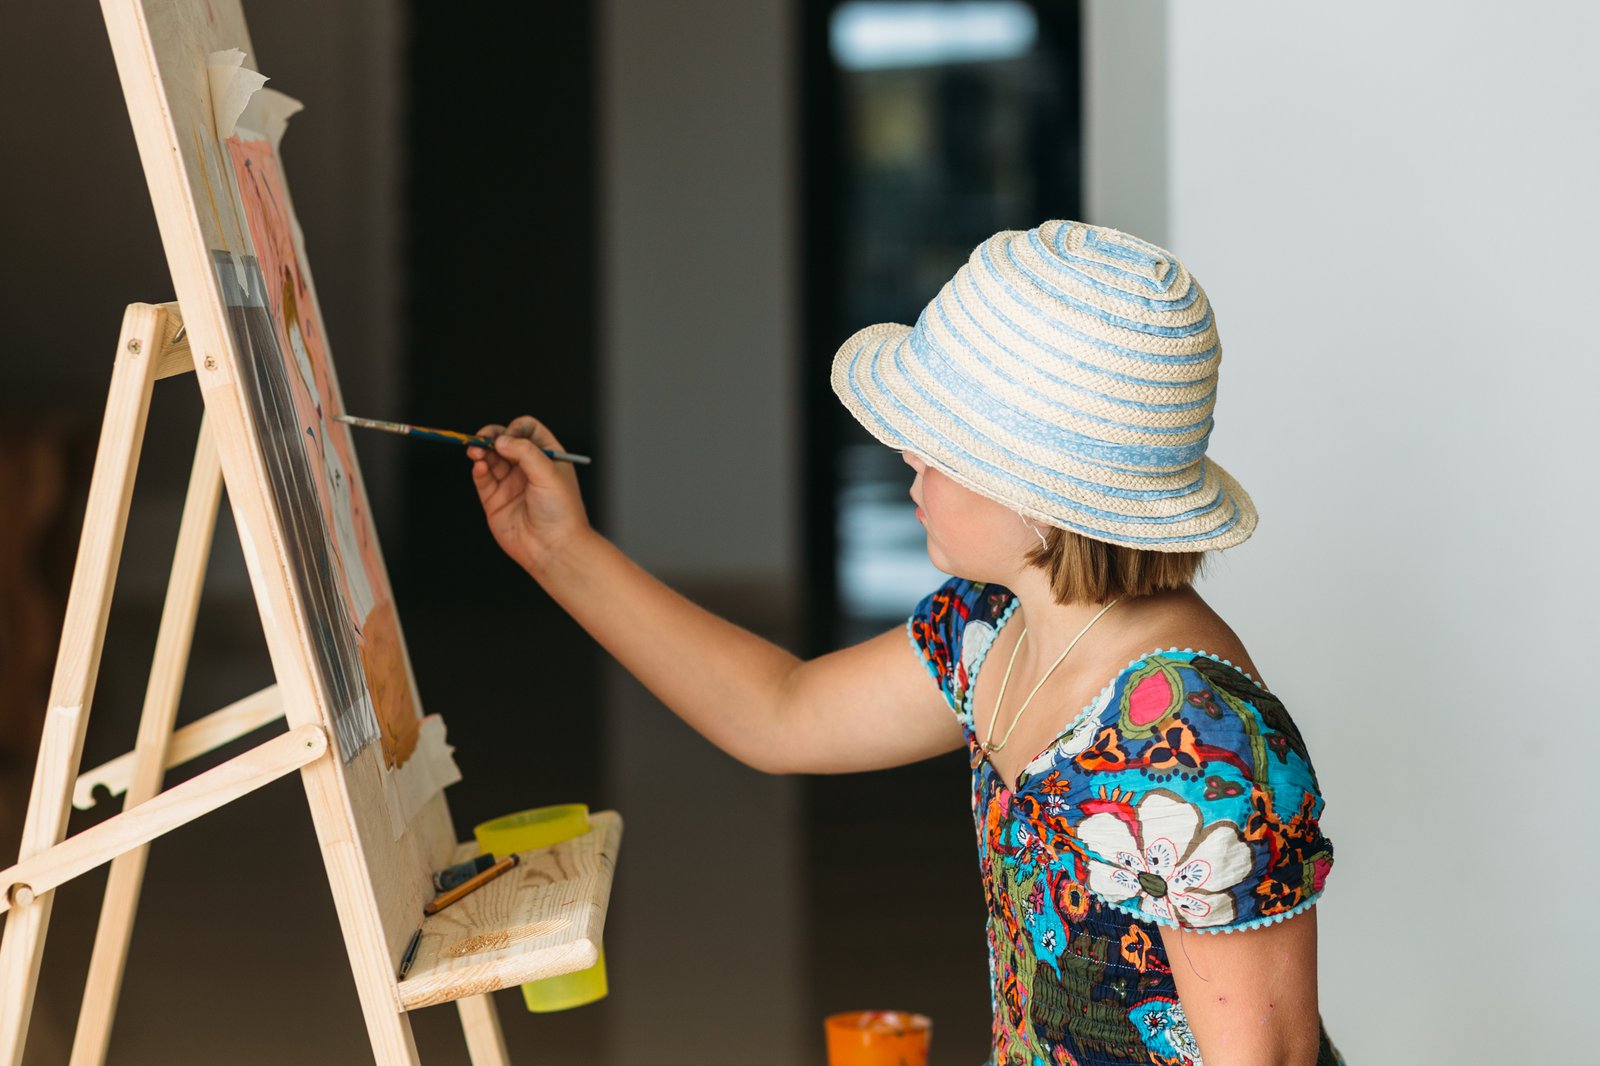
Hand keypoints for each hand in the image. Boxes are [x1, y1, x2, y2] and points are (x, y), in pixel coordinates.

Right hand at [467, 415, 590, 573]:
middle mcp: (527, 468)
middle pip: (504, 442)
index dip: (517, 428)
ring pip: (490, 458)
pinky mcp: (495, 501)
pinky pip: (483, 479)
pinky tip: (479, 466)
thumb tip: (500, 439)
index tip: (512, 435)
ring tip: (475, 450)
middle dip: (492, 436)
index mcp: (547, 457)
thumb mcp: (548, 473)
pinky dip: (479, 470)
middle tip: (483, 437)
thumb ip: (524, 452)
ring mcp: (510, 484)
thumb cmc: (561, 511)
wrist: (554, 548)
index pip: (528, 430)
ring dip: (481, 451)